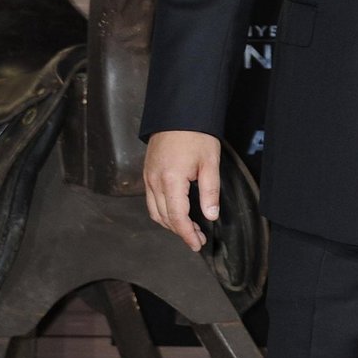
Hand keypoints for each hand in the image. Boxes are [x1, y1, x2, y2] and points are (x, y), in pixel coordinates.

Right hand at [144, 130, 223, 250]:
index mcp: (171, 180)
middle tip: (197, 239)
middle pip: (164, 217)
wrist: (178, 113)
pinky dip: (162, 211)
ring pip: (154, 211)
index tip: (197, 244)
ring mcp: (148, 177)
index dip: (186, 234)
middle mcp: (154, 181)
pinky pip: (151, 200)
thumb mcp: (210, 163)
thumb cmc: (196, 135)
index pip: (177, 217)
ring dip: (170, 223)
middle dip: (180, 232)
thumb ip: (210, 192)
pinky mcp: (147, 173)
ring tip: (189, 230)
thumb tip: (210, 216)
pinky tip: (176, 213)